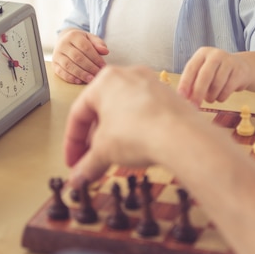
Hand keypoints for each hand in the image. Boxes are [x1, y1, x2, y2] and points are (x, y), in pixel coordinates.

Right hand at [52, 29, 108, 83]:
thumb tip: (105, 51)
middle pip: (77, 57)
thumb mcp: (90, 38)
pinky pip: (60, 72)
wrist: (65, 40)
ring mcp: (56, 54)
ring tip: (91, 79)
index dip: (95, 58)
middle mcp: (63, 44)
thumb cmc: (81, 41)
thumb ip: (98, 43)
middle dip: (89, 67)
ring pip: (68, 65)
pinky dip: (69, 78)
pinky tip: (79, 81)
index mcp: (73, 35)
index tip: (103, 66)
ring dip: (81, 74)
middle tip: (98, 74)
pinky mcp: (54, 64)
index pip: (85, 47)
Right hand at [64, 65, 197, 186]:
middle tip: (92, 162)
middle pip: (101, 111)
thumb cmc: (139, 132)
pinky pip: (144, 112)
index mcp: (104, 80)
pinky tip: (137, 148)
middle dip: (94, 140)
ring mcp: (149, 83)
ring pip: (123, 111)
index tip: (73, 161)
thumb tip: (77, 178)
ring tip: (113, 158)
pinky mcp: (167, 95)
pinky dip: (136, 129)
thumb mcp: (104, 152)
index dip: (72, 143)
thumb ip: (87, 165)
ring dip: (114, 135)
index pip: (78, 114)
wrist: (181, 135)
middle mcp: (126, 75)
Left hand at [177, 46, 249, 105]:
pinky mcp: (240, 71)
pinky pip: (228, 89)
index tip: (181, 96)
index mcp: (202, 53)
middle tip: (194, 106)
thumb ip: (192, 83)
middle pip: (205, 75)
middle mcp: (216, 54)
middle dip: (198, 92)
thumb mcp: (203, 72)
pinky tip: (220, 97)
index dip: (185, 83)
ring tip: (210, 99)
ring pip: (217, 84)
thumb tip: (183, 98)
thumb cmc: (216, 72)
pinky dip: (222, 97)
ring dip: (211, 96)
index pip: (191, 68)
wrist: (241, 67)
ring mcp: (229, 61)